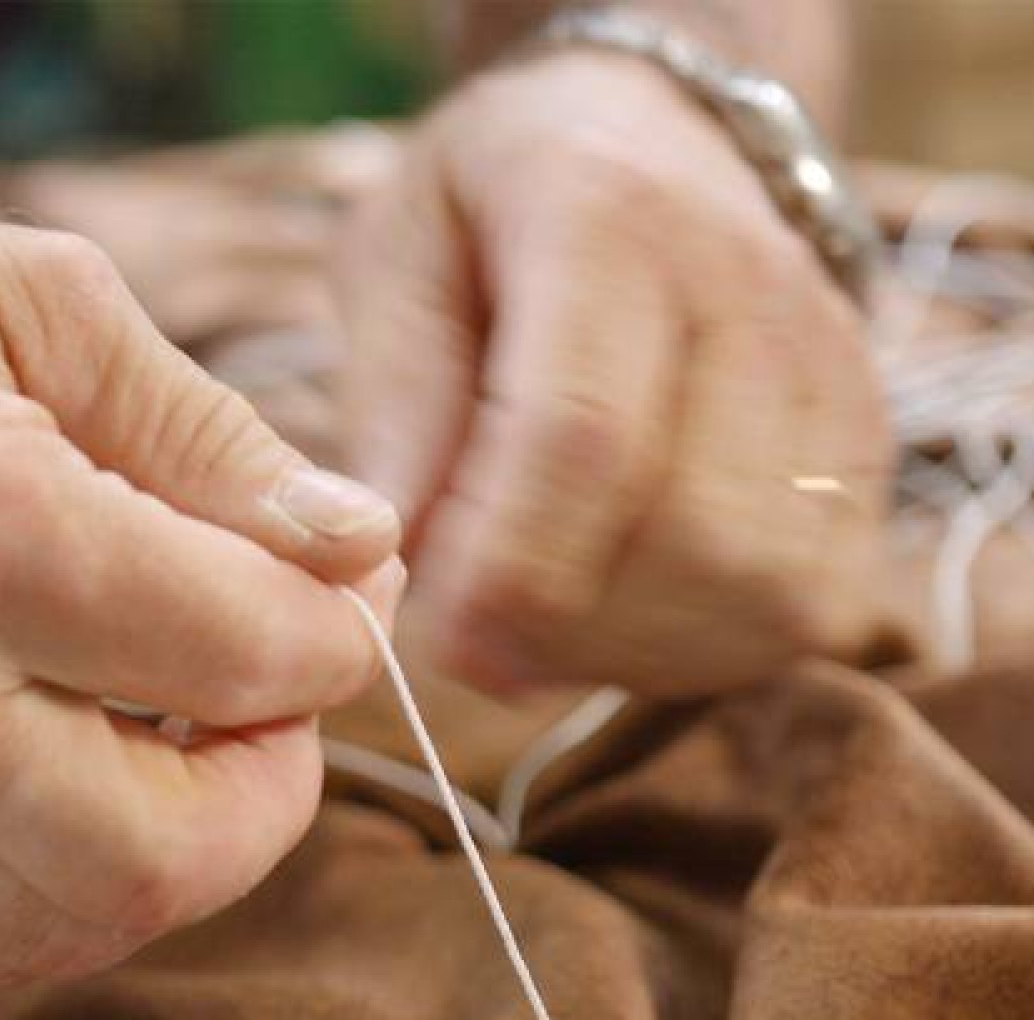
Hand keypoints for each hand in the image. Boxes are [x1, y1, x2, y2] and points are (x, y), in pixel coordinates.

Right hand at [0, 176, 401, 984]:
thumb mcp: (42, 306)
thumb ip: (219, 443)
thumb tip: (360, 550)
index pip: (234, 652)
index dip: (336, 638)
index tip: (347, 596)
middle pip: (167, 854)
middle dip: (276, 786)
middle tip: (281, 696)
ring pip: (82, 923)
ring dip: (190, 845)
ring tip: (192, 729)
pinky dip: (90, 869)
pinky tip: (97, 762)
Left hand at [340, 51, 889, 697]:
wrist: (648, 143)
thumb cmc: (490, 218)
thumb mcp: (395, 266)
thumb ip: (394, 409)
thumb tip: (385, 559)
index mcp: (609, 215)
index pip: (583, 435)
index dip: (512, 569)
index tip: (442, 643)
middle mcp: (752, 286)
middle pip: (686, 533)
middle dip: (567, 623)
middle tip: (480, 628)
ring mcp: (833, 372)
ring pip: (757, 587)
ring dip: (630, 643)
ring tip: (545, 610)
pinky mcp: (868, 449)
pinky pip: (803, 606)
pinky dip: (700, 643)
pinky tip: (622, 608)